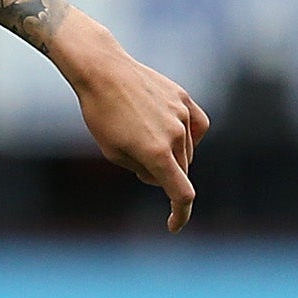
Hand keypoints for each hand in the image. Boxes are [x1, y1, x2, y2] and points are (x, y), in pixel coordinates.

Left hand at [55, 13, 208, 230]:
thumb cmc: (100, 115)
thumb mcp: (113, 152)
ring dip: (171, 154)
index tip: (173, 225)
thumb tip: (162, 176)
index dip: (180, 214)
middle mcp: (175, 136)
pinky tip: (176, 134)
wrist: (103, 72)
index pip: (180, 193)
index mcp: (156, 153)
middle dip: (162, 175)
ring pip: (188, 149)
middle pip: (179, 170)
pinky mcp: (184, 99)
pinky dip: (189, 136)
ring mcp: (183, 116)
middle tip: (135, 160)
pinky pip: (197, 126)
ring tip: (141, 135)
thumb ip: (142, 170)